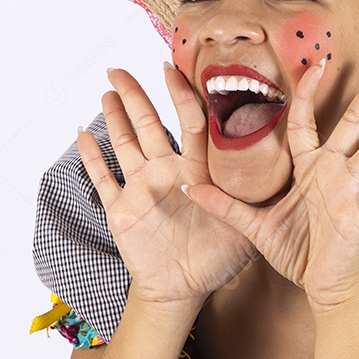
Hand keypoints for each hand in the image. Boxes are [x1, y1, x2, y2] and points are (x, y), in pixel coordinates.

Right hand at [77, 65, 256, 305]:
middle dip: (135, 95)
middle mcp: (169, 171)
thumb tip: (276, 174)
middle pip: (150, 124)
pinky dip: (90, 158)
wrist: (184, 289)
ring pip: (125, 143)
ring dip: (115, 117)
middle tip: (121, 69)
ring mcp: (143, 187)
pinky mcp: (121, 208)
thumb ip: (253, 199)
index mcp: (198, 170)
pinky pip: (102, 179)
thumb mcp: (245, 228)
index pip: (190, 123)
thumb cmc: (219, 258)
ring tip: (107, 90)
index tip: (173, 70)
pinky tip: (82, 133)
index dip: (181, 95)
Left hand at [183, 60, 358, 310]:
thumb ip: (224, 204)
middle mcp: (333, 172)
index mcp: (307, 169)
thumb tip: (187, 187)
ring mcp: (350, 190)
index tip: (320, 64)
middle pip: (355, 122)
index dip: (310, 92)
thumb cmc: (294, 253)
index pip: (306, 121)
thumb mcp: (253, 226)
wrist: (320, 286)